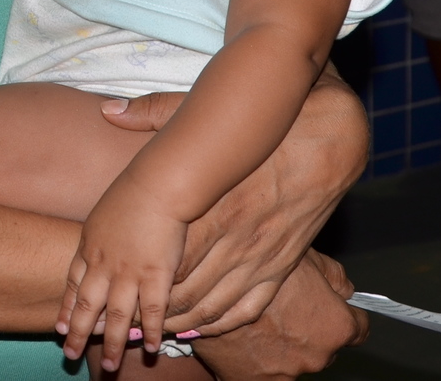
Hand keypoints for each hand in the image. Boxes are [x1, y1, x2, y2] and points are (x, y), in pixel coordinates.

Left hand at [60, 184, 186, 370]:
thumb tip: (102, 237)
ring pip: (117, 317)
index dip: (67, 308)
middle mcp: (104, 264)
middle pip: (87, 306)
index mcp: (90, 246)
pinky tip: (152, 349)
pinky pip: (151, 312)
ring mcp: (129, 272)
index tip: (61, 328)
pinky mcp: (156, 275)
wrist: (156, 184)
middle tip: (70, 355)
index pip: (73, 284)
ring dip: (113, 344)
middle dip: (78, 334)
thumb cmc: (135, 190)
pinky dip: (152, 332)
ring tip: (111, 366)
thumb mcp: (105, 210)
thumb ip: (102, 230)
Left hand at [100, 73, 363, 334]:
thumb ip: (156, 114)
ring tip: (154, 330)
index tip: (115, 287)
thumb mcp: (209, 112)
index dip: (137, 281)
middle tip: (126, 320)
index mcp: (214, 205)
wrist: (332, 137)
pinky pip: (250, 306)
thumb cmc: (269, 122)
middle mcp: (238, 239)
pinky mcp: (284, 263)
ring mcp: (264, 256)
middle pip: (185, 291)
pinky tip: (200, 327)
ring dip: (182, 322)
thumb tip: (109, 110)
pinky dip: (221, 322)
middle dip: (152, 311)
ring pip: (214, 306)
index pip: (166, 259)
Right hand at [189, 252, 366, 380]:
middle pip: (324, 346)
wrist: (204, 283)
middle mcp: (315, 357)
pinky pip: (264, 373)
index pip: (359, 329)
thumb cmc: (257, 265)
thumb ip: (334, 277)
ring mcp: (284, 374)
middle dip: (311, 329)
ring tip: (261, 320)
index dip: (345, 313)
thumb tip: (345, 290)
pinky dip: (258, 358)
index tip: (333, 307)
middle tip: (286, 306)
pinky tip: (245, 338)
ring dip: (283, 344)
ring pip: (293, 360)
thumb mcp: (304, 255)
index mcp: (335, 326)